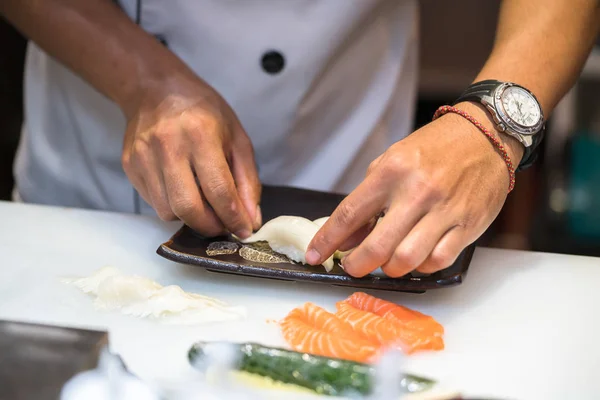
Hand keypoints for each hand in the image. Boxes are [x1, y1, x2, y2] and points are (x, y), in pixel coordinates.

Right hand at [121, 74, 261, 237]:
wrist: (157, 90)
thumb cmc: (203, 112)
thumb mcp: (237, 138)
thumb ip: (248, 181)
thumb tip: (250, 220)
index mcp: (201, 134)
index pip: (219, 191)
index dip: (233, 218)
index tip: (243, 230)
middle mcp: (168, 146)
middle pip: (188, 208)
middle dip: (210, 226)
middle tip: (223, 226)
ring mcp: (144, 157)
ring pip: (168, 212)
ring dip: (191, 218)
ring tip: (204, 205)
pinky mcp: (130, 166)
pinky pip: (154, 203)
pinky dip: (173, 206)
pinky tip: (183, 189)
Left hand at [306, 103, 522, 276]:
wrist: (484, 136)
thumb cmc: (433, 150)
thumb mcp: (390, 163)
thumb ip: (367, 201)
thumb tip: (345, 239)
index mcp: (391, 172)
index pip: (349, 214)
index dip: (327, 241)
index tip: (315, 256)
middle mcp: (417, 192)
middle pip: (377, 247)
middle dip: (357, 265)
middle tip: (352, 267)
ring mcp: (444, 211)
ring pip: (407, 260)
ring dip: (389, 269)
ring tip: (386, 261)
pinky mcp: (467, 225)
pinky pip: (437, 261)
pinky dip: (420, 267)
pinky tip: (416, 257)